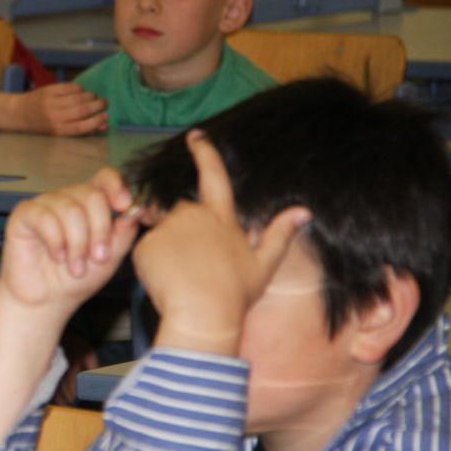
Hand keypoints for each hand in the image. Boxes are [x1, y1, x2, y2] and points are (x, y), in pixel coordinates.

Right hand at [0, 166, 140, 320]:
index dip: (116, 186)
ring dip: (78, 243)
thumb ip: (124, 232)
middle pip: (91, 195)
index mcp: (90, 204)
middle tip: (98, 258)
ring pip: (70, 209)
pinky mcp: (24, 214)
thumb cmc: (76, 278)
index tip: (124, 206)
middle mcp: (67, 198)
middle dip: (99, 230)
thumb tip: (136, 209)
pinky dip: (56, 241)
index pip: (104, 178)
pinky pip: (45, 217)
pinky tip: (57, 257)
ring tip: (76, 267)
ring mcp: (45, 204)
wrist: (47, 300)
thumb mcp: (110, 257)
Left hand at [16, 82, 108, 135]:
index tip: (106, 116)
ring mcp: (52, 103)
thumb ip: (80, 129)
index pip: (83, 127)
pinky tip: (81, 90)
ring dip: (90, 96)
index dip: (97, 121)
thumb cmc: (42, 125)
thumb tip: (103, 126)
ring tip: (94, 96)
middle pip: (83, 110)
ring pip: (78, 97)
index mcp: (59, 130)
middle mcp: (56, 117)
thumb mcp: (59, 132)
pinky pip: (69, 87)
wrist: (19, 113)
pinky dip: (79, 88)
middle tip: (104, 102)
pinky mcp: (49, 91)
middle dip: (98, 105)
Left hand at [131, 131, 310, 355]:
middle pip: (182, 212)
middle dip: (183, 231)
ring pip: (162, 231)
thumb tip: (305, 211)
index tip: (196, 136)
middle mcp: (193, 215)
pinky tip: (166, 280)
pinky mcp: (146, 244)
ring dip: (168, 248)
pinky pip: (146, 250)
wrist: (203, 314)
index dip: (205, 153)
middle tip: (192, 265)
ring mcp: (167, 228)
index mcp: (221, 217)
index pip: (214, 176)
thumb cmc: (235, 294)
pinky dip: (152, 263)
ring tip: (182, 276)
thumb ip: (281, 234)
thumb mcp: (264, 264)